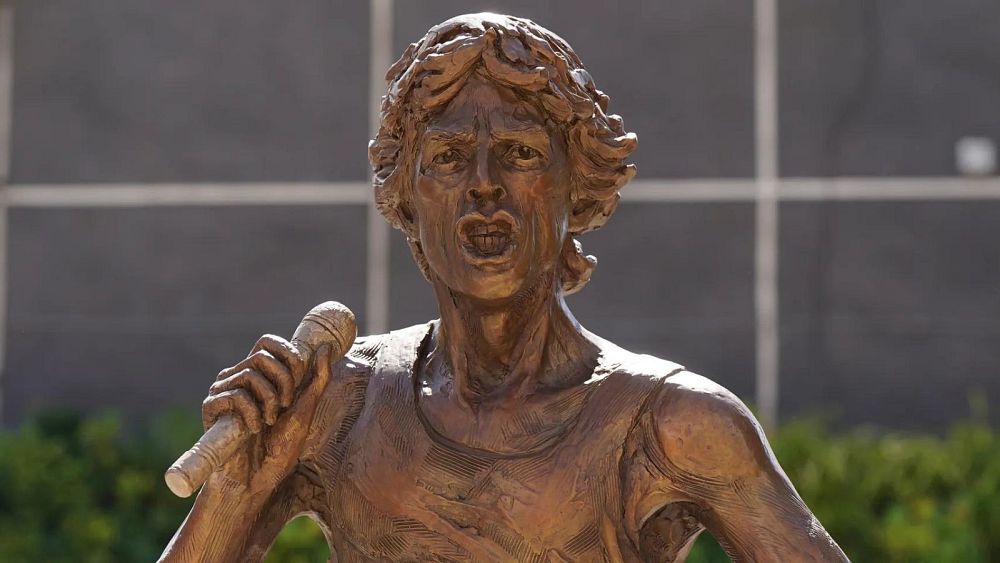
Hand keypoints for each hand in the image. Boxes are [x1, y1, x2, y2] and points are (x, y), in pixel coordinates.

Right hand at [201, 334, 333, 491]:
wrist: (258, 481)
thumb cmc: (281, 448)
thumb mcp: (306, 409)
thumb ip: (318, 378)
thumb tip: (326, 346)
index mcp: (260, 375)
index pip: (268, 342)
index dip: (288, 356)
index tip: (299, 381)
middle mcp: (238, 377)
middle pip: (261, 354)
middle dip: (284, 380)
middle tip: (287, 405)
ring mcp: (223, 391)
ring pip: (250, 373)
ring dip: (269, 400)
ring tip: (269, 421)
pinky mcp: (211, 408)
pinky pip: (234, 395)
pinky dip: (251, 413)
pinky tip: (253, 429)